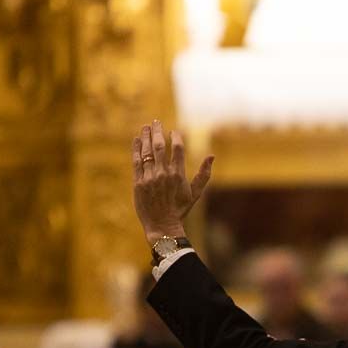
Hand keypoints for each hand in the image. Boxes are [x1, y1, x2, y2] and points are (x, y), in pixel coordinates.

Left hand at [131, 119, 214, 244]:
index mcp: (178, 175)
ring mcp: (149, 178)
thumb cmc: (180, 209)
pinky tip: (137, 140)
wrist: (162, 225)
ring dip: (146, 137)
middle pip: (160, 146)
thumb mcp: (195, 193)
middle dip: (157, 131)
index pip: (177, 148)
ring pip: (147, 152)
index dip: (175, 136)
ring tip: (145, 127)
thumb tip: (211, 156)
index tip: (173, 131)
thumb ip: (204, 174)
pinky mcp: (138, 183)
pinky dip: (136, 149)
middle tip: (156, 121)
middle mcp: (163, 174)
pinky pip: (136, 162)